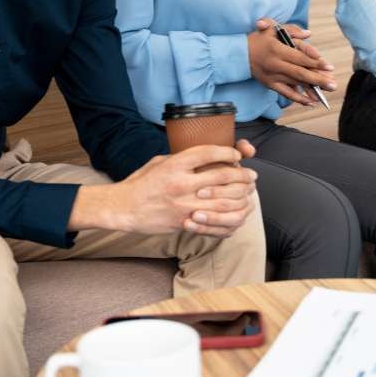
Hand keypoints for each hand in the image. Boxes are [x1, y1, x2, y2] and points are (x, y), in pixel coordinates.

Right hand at [71, 143, 257, 237]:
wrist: (124, 208)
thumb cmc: (141, 182)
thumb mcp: (159, 162)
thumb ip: (181, 159)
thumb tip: (205, 157)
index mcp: (175, 165)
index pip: (208, 153)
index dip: (228, 153)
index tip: (238, 156)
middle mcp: (181, 184)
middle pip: (222, 177)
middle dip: (242, 176)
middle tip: (252, 176)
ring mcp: (183, 206)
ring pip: (223, 202)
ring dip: (241, 197)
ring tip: (249, 193)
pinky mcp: (184, 223)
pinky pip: (214, 223)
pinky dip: (229, 218)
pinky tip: (237, 213)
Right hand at [247, 19, 335, 105]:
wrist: (238, 55)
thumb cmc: (257, 39)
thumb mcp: (271, 28)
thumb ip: (291, 29)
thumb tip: (309, 35)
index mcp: (277, 49)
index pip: (300, 58)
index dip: (315, 63)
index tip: (329, 67)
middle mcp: (275, 64)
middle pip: (300, 73)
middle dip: (318, 79)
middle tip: (333, 84)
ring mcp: (273, 76)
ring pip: (295, 84)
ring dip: (311, 90)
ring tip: (326, 94)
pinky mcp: (270, 84)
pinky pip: (286, 93)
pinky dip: (298, 98)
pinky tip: (310, 102)